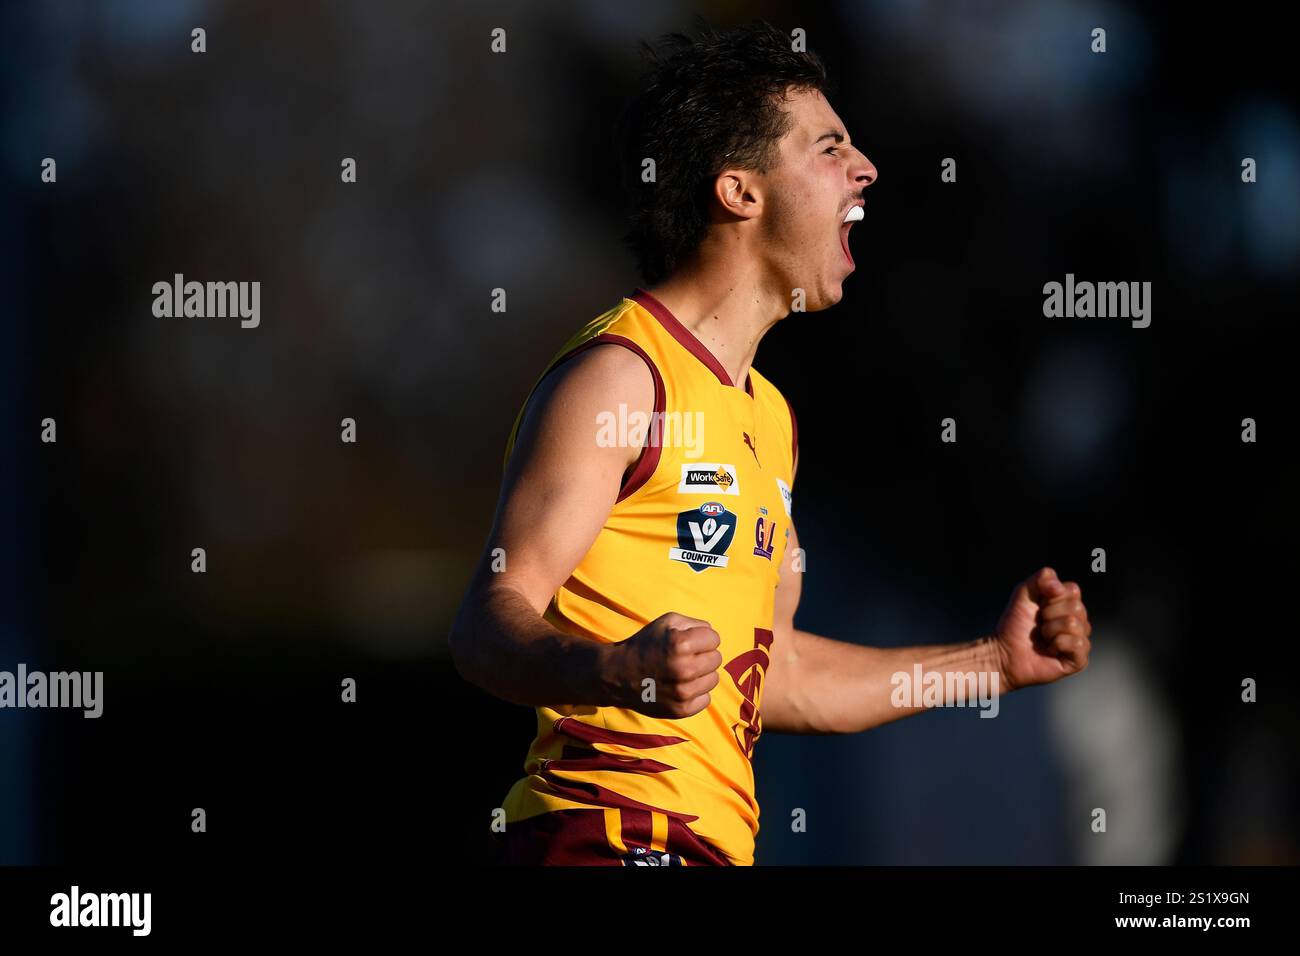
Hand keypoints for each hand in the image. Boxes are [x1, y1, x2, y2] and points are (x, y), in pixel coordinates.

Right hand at [599, 612, 722, 716]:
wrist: (617, 675)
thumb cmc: (644, 645)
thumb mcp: (666, 622)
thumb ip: (694, 623)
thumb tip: (712, 635)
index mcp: (680, 644)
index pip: (714, 638)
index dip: (702, 638)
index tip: (688, 642)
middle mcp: (684, 669)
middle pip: (717, 659)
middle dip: (703, 655)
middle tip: (685, 657)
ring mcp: (683, 693)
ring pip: (714, 679)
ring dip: (701, 674)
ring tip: (682, 672)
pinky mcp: (682, 710)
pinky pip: (706, 698)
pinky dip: (696, 693)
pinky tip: (680, 687)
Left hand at [992, 567, 1091, 691]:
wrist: (1004, 652)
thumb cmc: (1014, 624)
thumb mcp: (1023, 592)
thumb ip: (1041, 578)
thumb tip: (1058, 586)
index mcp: (1067, 604)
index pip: (1073, 590)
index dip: (1052, 596)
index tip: (1039, 606)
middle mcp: (1078, 621)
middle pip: (1077, 607)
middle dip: (1050, 614)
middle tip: (1039, 623)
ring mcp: (1079, 640)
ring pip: (1075, 624)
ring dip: (1051, 630)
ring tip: (1043, 637)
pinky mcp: (1079, 659)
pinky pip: (1078, 644)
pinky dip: (1058, 644)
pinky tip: (1050, 649)